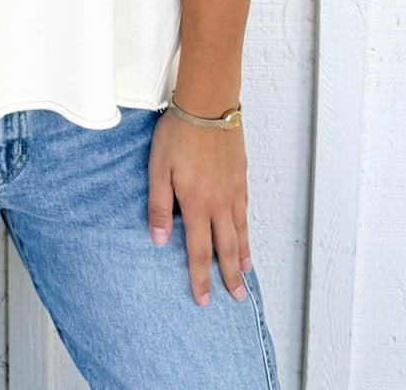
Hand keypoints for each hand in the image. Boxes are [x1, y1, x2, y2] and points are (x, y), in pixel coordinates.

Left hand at [147, 108, 251, 305]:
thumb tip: (159, 240)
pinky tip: (245, 232)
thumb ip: (159, 205)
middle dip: (230, 275)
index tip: (204, 299)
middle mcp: (220, 202)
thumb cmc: (179, 133)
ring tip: (246, 273)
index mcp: (197, 204)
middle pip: (226, 247)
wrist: (209, 104)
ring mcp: (234, 189)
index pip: (199, 251)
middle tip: (236, 297)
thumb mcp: (158, 168)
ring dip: (242, 255)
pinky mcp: (241, 175)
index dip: (201, 277)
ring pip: (240, 230)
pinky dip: (247, 228)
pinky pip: (246, 210)